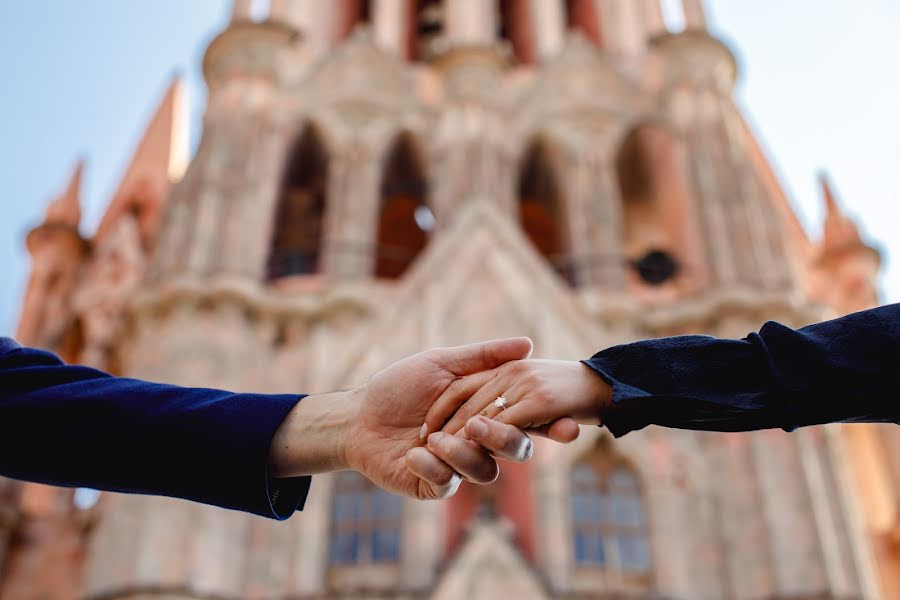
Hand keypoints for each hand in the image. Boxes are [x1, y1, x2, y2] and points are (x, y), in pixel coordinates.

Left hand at [268, 339, 579, 499]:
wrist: (358, 414)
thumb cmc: (398, 387)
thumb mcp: (441, 364)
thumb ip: (484, 357)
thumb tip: (528, 342)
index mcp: (486, 413)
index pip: (527, 420)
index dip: (551, 426)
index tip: (571, 425)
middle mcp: (478, 441)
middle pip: (514, 449)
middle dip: (514, 442)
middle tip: (495, 430)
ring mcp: (458, 466)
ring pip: (484, 470)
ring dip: (464, 452)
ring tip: (438, 438)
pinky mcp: (433, 485)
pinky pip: (447, 482)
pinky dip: (435, 466)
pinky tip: (417, 451)